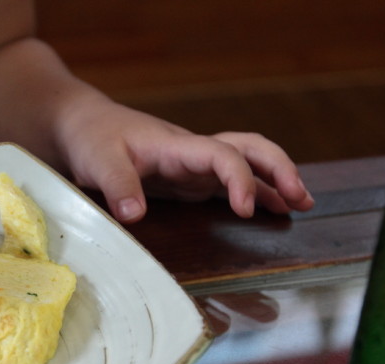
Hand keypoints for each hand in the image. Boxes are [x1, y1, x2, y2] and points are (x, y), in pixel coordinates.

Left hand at [55, 95, 314, 222]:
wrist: (82, 126)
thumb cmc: (92, 139)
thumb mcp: (98, 162)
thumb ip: (117, 186)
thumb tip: (134, 215)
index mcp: (177, 146)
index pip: (222, 155)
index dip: (240, 179)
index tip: (244, 209)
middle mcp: (193, 152)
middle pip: (249, 150)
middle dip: (278, 171)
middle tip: (301, 199)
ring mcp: (193, 165)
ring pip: (246, 162)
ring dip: (275, 180)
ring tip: (302, 205)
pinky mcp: (187, 178)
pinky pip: (228, 181)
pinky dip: (254, 192)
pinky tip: (270, 208)